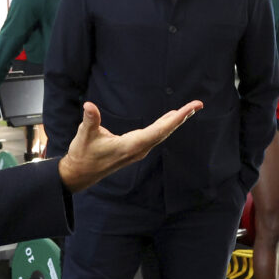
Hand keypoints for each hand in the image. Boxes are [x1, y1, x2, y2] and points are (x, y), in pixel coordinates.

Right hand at [57, 100, 202, 192]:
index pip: (158, 130)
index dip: (175, 119)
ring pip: (162, 134)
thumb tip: (89, 106)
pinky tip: (171, 118)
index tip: (189, 110)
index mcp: (130, 146)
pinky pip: (156, 135)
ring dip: (176, 121)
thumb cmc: (83, 154)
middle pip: (165, 131)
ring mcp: (138, 150)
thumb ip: (90, 120)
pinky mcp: (135, 149)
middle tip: (197, 104)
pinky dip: (166, 125)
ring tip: (190, 109)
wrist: (80, 174)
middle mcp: (139, 149)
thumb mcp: (84, 135)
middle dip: (182, 117)